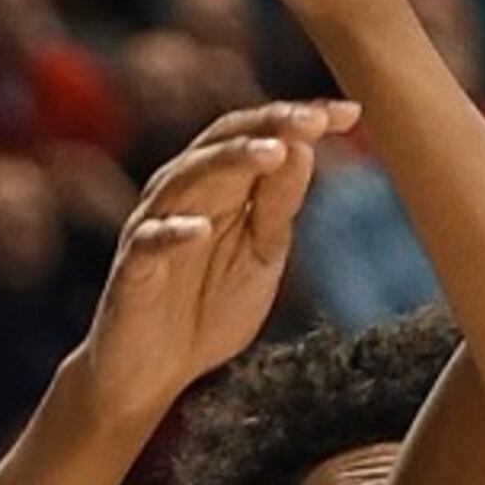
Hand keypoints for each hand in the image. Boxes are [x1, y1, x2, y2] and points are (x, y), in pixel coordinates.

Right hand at [79, 101, 352, 417]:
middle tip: (313, 119)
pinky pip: (149, 243)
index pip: (257, 137)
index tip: (350, 112)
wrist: (156, 372)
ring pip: (185, 180)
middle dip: (268, 127)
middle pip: (221, 143)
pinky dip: (172, 232)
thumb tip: (304, 148)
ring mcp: (153, 227)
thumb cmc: (209, 307)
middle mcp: (182, 194)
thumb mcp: (261, 254)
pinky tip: (199, 228)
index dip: (298, 121)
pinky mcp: (133, 270)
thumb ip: (278, 206)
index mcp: (219, 187)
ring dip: (228, 164)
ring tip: (272, 153)